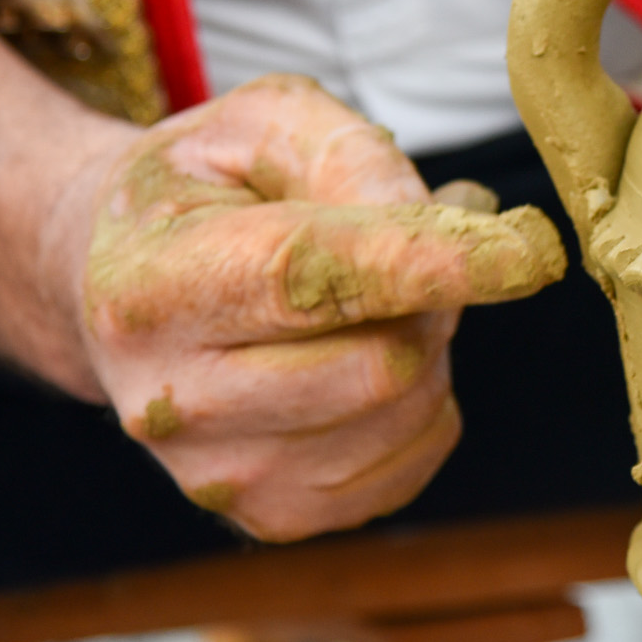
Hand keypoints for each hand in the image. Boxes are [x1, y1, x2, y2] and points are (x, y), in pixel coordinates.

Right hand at [44, 74, 566, 540]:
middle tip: (407, 253)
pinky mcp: (270, 518)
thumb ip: (354, 154)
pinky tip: (366, 361)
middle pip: (382, 365)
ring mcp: (218, 475)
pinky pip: (410, 464)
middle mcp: (172, 399)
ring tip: (368, 304)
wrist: (111, 286)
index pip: (312, 279)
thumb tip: (454, 221)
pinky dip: (421, 407)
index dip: (432, 263)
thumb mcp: (260, 122)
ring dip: (426, 348)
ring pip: (407, 415)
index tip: (531, 250)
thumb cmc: (202, 191)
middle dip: (431, 299)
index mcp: (155, 286)